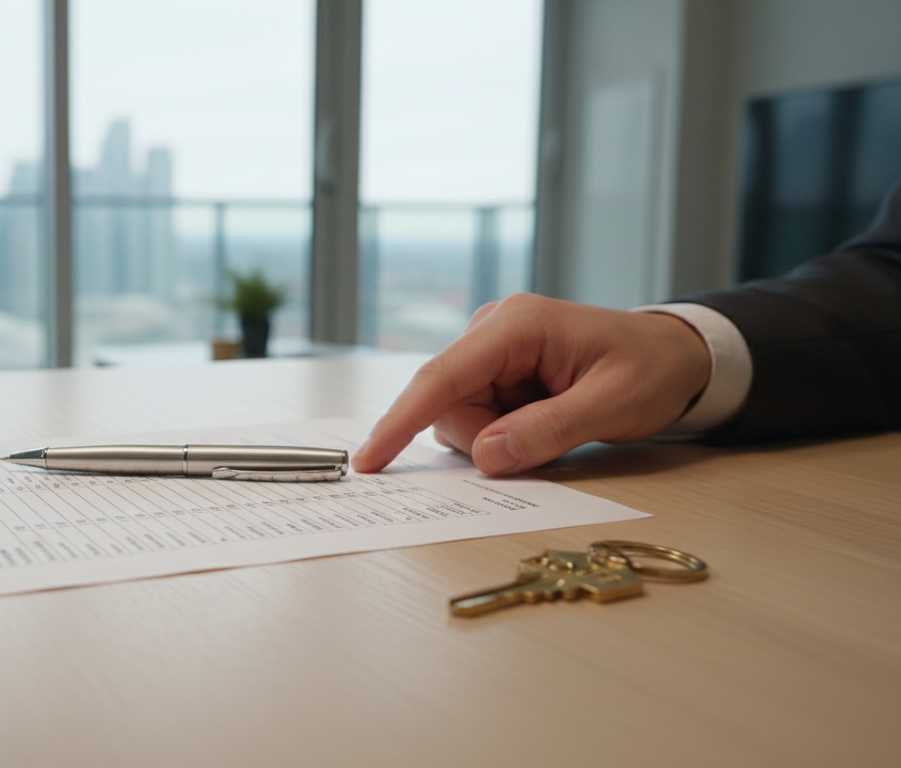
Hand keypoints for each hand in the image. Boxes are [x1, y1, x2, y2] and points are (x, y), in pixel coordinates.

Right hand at [351, 294, 711, 475]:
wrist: (675, 354)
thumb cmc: (651, 371)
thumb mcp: (612, 406)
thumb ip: (548, 431)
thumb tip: (486, 457)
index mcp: (516, 325)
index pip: (441, 378)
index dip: (400, 422)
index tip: (369, 460)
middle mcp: (492, 329)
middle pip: (448, 405)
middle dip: (484, 440)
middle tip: (544, 443)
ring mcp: (489, 349)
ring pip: (458, 415)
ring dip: (496, 437)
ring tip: (553, 424)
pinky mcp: (493, 368)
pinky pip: (475, 414)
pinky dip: (501, 432)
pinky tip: (540, 420)